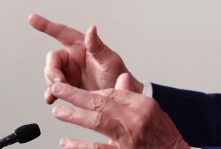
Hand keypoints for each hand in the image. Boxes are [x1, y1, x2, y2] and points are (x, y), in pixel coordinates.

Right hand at [28, 13, 142, 103]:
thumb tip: (92, 29)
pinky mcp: (67, 87)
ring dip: (53, 83)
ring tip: (62, 92)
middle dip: (52, 71)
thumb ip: (97, 46)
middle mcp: (72, 58)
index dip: (46, 25)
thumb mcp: (110, 60)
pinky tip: (51, 98)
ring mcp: (69, 73)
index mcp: (81, 45)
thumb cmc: (118, 75)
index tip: (32, 18)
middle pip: (52, 60)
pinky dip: (50, 93)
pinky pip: (53, 89)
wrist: (120, 99)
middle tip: (60, 82)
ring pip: (50, 75)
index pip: (61, 32)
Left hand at [51, 74, 189, 148]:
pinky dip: (80, 146)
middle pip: (102, 103)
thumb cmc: (162, 134)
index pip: (112, 93)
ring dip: (75, 116)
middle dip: (76, 95)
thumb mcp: (152, 111)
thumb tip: (121, 78)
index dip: (90, 91)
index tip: (74, 90)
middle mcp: (136, 120)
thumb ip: (132, 95)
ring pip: (98, 122)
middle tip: (57, 89)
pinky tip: (66, 143)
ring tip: (58, 112)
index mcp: (142, 105)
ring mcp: (129, 139)